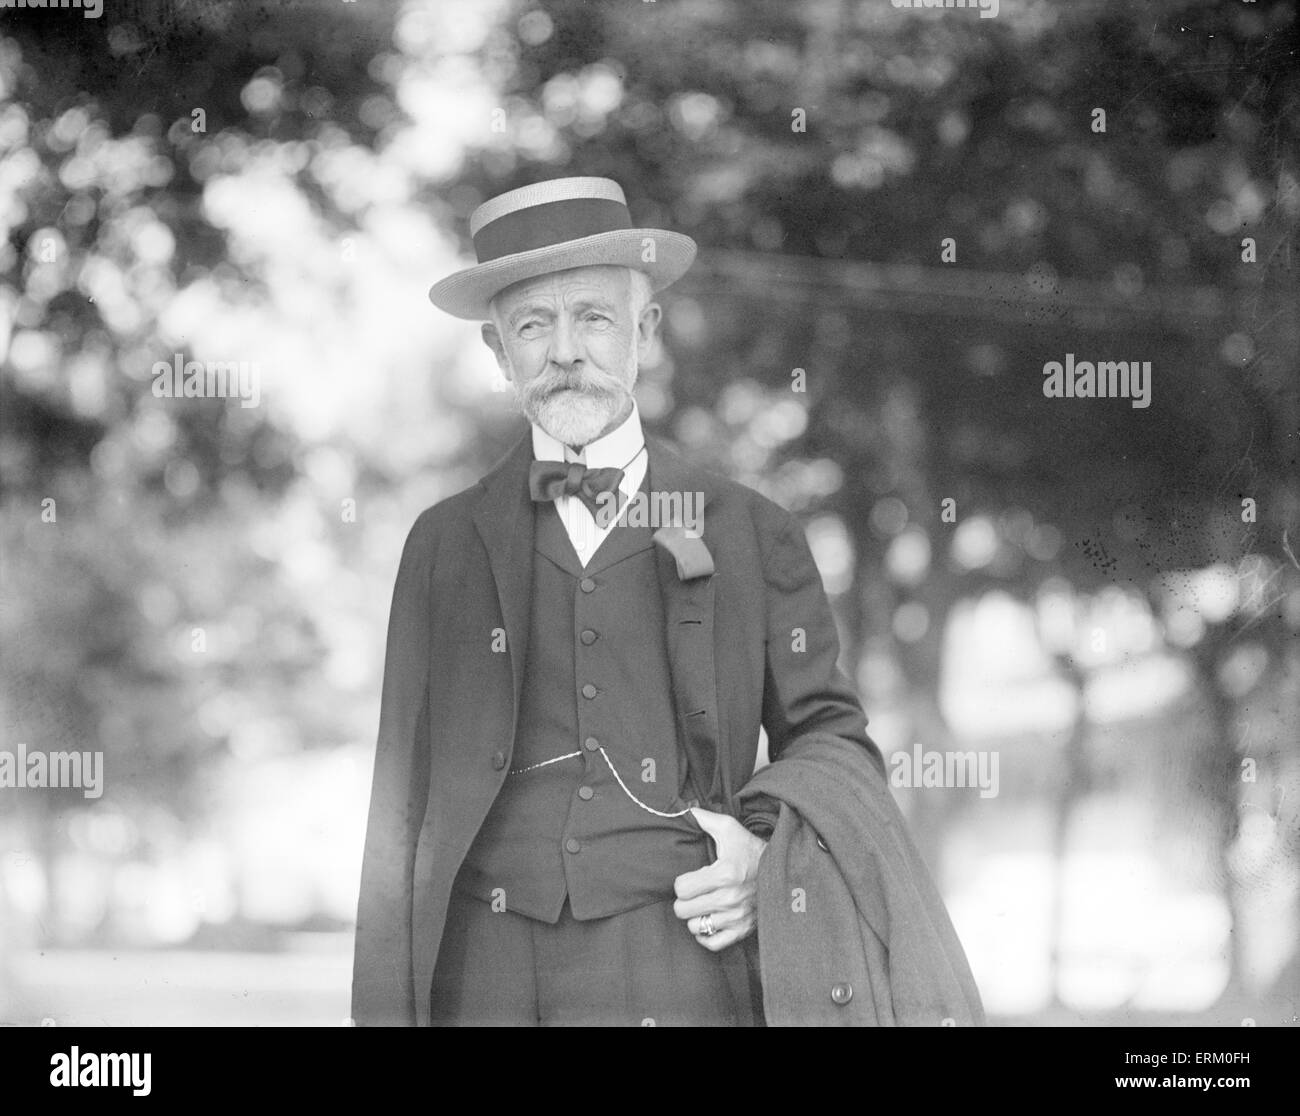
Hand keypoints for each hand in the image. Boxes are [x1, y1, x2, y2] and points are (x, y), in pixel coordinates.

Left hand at [672, 807, 766, 950]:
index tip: (689, 878)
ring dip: (695, 917)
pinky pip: (712, 943)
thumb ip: (705, 818)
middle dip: (684, 900)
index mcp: (724, 873)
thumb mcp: (730, 828)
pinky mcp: (743, 930)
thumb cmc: (752, 849)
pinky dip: (706, 935)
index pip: (681, 889)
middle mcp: (730, 898)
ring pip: (695, 927)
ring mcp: (736, 917)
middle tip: (693, 893)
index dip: (681, 883)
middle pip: (683, 911)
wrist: (783, 870)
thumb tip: (685, 810)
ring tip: (702, 906)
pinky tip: (708, 921)